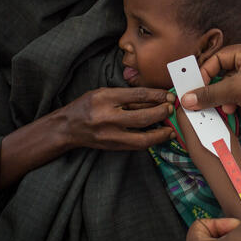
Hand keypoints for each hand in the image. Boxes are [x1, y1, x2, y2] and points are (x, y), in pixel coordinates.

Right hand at [56, 87, 175, 149]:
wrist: (68, 127)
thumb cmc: (87, 105)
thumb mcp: (105, 93)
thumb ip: (128, 96)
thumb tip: (156, 98)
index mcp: (105, 98)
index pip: (138, 96)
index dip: (157, 96)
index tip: (170, 96)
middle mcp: (107, 117)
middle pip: (143, 117)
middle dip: (162, 113)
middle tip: (172, 109)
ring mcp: (110, 135)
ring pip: (142, 137)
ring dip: (161, 133)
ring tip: (171, 128)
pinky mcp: (113, 146)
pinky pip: (137, 146)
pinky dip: (152, 141)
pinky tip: (161, 136)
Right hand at [180, 43, 240, 129]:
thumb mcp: (237, 91)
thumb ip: (210, 94)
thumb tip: (186, 99)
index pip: (219, 57)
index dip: (206, 72)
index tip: (196, 87)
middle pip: (227, 78)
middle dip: (225, 95)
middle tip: (222, 105)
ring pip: (237, 93)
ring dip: (238, 106)